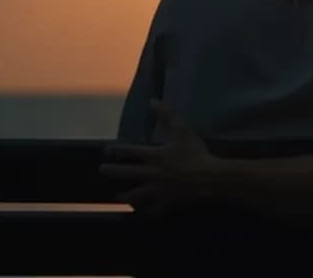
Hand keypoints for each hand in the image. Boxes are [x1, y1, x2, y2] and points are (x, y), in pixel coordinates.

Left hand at [101, 99, 216, 216]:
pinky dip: (147, 211)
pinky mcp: (167, 203)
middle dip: (112, 171)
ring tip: (119, 196)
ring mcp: (158, 191)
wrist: (209, 178)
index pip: (129, 152)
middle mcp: (152, 174)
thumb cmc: (196, 153)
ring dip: (126, 195)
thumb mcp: (182, 130)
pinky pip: (153, 210)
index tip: (106, 151)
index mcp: (154, 156)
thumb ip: (166, 115)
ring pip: (136, 195)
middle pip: (126, 173)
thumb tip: (152, 100)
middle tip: (102, 170)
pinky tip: (144, 211)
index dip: (116, 151)